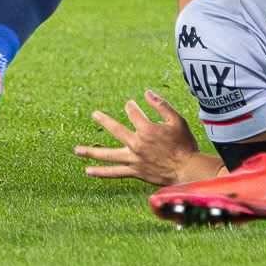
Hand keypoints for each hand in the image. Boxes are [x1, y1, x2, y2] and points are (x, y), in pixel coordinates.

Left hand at [74, 90, 220, 186]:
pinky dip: (101, 172)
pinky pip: (115, 173)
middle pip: (115, 130)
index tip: (132, 106)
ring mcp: (134, 159)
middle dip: (104, 120)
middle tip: (94, 114)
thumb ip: (162, 105)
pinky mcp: (135, 172)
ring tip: (76, 151)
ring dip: (91, 152)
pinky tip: (89, 171)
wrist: (188, 169)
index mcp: (147, 129)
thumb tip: (147, 93)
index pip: (132, 112)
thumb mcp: (177, 120)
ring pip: (108, 155)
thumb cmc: (184, 144)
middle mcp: (137, 144)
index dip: (132, 107)